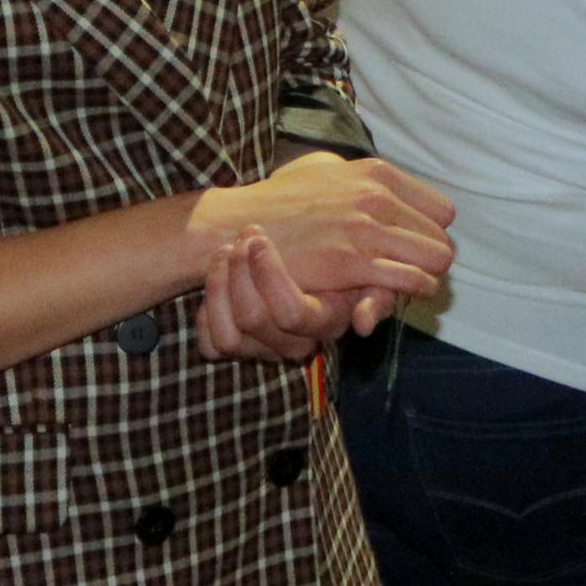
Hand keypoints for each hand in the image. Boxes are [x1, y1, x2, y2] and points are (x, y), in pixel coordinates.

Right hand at [193, 155, 454, 316]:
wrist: (239, 226)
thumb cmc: (279, 199)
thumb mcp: (324, 168)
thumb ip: (358, 174)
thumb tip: (382, 182)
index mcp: (377, 173)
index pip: (441, 211)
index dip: (430, 234)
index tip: (416, 248)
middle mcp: (378, 196)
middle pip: (441, 237)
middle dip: (431, 258)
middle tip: (414, 273)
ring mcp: (367, 229)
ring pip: (435, 259)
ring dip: (425, 277)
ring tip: (409, 286)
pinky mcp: (352, 262)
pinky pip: (410, 279)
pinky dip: (412, 290)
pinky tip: (396, 294)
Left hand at [197, 228, 381, 362]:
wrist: (313, 264)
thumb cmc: (342, 265)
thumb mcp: (371, 273)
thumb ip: (379, 296)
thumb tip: (363, 324)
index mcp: (325, 322)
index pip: (291, 313)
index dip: (269, 276)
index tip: (259, 239)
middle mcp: (294, 343)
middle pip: (254, 318)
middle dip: (239, 270)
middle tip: (241, 237)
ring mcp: (263, 349)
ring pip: (229, 336)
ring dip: (218, 287)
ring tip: (223, 251)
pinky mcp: (237, 349)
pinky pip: (211, 346)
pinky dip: (206, 315)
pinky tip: (215, 283)